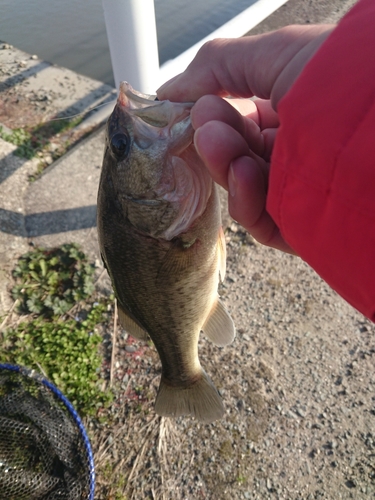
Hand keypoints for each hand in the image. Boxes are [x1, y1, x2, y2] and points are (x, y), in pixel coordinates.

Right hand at [157, 25, 333, 252]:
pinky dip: (242, 196)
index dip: (208, 113)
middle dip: (212, 136)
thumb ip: (217, 66)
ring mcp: (296, 189)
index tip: (182, 107)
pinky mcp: (299, 225)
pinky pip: (257, 219)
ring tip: (215, 140)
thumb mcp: (274, 52)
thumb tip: (169, 90)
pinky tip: (243, 172)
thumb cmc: (337, 79)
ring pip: (240, 185)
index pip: (237, 118)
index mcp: (294, 108)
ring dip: (222, 162)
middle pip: (234, 152)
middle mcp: (294, 149)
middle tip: (201, 123)